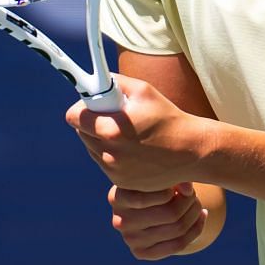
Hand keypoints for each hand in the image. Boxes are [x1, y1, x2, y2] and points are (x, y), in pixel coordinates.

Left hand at [64, 74, 209, 190]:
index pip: (73, 117)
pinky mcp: (122, 183)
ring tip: (126, 133)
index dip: (81, 108)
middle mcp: (108, 155)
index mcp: (110, 131)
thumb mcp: (143, 90)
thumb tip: (94, 82)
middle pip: (81, 133)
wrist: (191, 151)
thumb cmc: (168, 117)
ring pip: (92, 149)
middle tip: (112, 115)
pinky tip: (133, 148)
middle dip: (92, 122)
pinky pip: (105, 163)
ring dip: (101, 139)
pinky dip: (113, 154)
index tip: (91, 104)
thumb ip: (113, 83)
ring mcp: (114, 171)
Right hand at [107, 183, 207, 260]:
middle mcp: (119, 221)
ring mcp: (130, 240)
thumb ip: (173, 176)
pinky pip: (178, 245)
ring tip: (197, 202)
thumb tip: (188, 190)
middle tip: (193, 194)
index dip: (172, 188)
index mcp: (116, 197)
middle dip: (188, 201)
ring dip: (194, 213)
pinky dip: (197, 229)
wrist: (146, 204)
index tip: (181, 183)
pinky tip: (202, 215)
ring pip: (177, 229)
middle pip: (168, 214)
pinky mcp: (142, 253)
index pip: (148, 196)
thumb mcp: (158, 175)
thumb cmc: (152, 182)